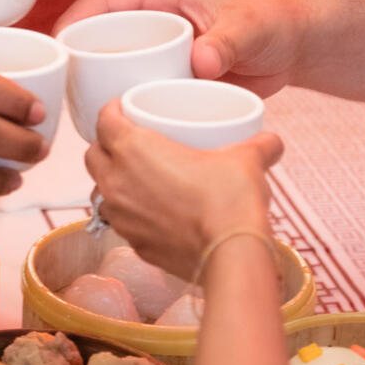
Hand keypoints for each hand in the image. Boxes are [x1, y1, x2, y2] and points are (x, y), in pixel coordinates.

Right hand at [52, 0, 305, 95]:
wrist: (296, 46)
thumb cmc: (273, 22)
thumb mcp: (249, 28)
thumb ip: (226, 43)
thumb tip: (200, 64)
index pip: (103, 0)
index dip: (74, 19)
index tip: (55, 45)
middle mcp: (154, 17)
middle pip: (100, 32)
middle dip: (74, 55)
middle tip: (58, 84)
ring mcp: (160, 46)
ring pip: (115, 60)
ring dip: (95, 80)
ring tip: (76, 107)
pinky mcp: (170, 71)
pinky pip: (136, 82)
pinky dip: (121, 97)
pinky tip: (111, 120)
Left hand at [85, 100, 282, 279]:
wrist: (230, 254)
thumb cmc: (229, 201)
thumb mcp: (245, 160)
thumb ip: (257, 145)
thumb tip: (271, 141)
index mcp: (132, 149)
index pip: (104, 120)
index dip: (112, 111)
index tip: (125, 110)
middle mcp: (116, 181)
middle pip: (93, 154)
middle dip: (106, 145)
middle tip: (130, 142)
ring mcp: (121, 216)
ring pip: (100, 190)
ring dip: (112, 181)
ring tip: (136, 178)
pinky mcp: (133, 243)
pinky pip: (119, 221)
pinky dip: (129, 213)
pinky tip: (151, 212)